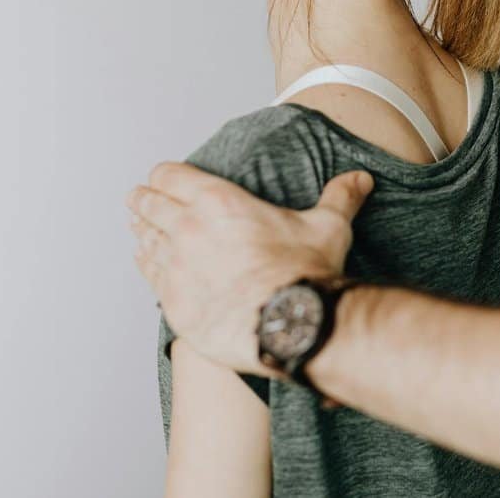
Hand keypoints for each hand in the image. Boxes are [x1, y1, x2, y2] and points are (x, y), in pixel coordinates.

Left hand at [126, 164, 373, 372]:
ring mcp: (176, 267)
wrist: (290, 323)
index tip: (163, 178)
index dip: (166, 176)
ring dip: (142, 231)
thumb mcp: (327, 226)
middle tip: (138, 199)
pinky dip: (147, 264)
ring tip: (138, 227)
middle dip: (144, 200)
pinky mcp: (173, 302)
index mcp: (217, 201)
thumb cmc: (305, 273)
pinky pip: (149, 276)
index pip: (171, 176)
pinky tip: (147, 261)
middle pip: (149, 205)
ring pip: (145, 239)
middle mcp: (188, 229)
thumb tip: (361, 179)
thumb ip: (340, 197)